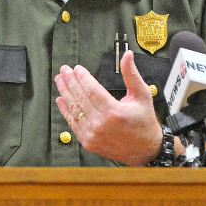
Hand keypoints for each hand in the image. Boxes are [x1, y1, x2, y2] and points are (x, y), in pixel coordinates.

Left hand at [55, 50, 162, 165]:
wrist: (145, 150)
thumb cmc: (144, 121)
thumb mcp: (142, 94)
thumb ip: (131, 74)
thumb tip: (127, 55)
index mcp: (114, 111)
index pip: (92, 89)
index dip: (82, 77)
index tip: (77, 68)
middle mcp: (101, 124)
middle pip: (80, 98)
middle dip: (70, 81)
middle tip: (64, 70)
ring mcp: (93, 134)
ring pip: (74, 109)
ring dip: (65, 93)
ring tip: (60, 81)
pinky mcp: (88, 142)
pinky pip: (73, 123)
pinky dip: (65, 111)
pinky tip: (61, 100)